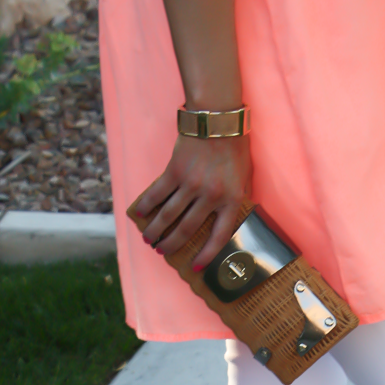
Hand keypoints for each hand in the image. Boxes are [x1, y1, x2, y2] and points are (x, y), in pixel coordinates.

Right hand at [135, 133, 251, 268]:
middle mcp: (210, 195)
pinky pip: (158, 192)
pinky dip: (147, 204)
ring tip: (149, 238)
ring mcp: (191, 183)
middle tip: (162, 251)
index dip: (207, 254)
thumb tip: (228, 219)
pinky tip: (140, 214)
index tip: (196, 266)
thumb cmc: (234, 147)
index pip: (219, 236)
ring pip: (169, 214)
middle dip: (172, 243)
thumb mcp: (244, 177)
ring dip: (156, 229)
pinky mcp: (175, 170)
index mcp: (231, 200)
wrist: (218, 118)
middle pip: (187, 228)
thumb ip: (235, 198)